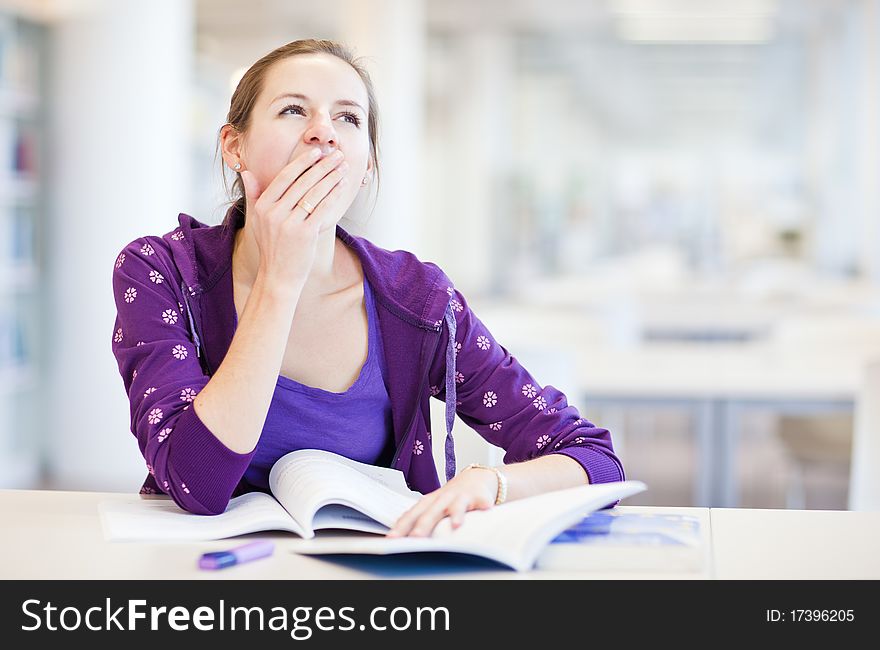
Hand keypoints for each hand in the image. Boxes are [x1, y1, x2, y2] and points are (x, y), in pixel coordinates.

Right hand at [240, 147, 349, 289]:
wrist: (278, 277)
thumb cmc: (271, 248)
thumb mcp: (257, 221)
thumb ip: (253, 195)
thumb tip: (247, 172)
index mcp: (263, 206)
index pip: (284, 177)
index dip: (302, 162)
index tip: (315, 152)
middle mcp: (274, 213)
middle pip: (303, 182)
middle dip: (322, 166)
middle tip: (336, 154)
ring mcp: (289, 223)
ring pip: (314, 193)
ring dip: (332, 177)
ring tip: (343, 167)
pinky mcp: (305, 234)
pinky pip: (322, 209)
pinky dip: (334, 195)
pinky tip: (342, 186)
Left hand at [386, 466, 497, 537]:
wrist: (474, 479)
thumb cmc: (450, 498)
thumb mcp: (433, 506)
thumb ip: (420, 519)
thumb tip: (399, 538)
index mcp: (429, 502)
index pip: (412, 514)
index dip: (402, 526)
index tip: (392, 539)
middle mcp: (443, 498)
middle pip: (432, 512)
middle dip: (423, 525)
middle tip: (415, 537)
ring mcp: (461, 497)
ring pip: (457, 505)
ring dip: (456, 513)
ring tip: (455, 525)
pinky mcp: (479, 496)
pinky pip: (482, 502)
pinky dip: (484, 505)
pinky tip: (487, 510)